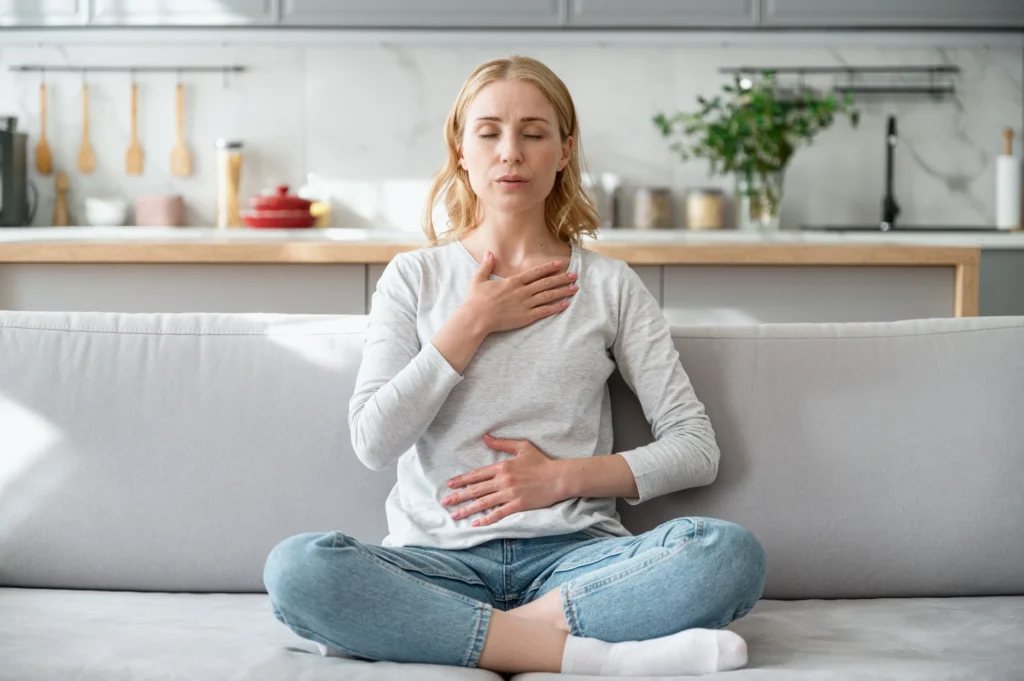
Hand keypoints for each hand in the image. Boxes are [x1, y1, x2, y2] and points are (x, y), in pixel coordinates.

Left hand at [440, 434, 567, 526]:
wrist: (559, 478)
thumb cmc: (541, 462)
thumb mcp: (522, 447)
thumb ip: (502, 443)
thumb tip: (485, 437)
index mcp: (502, 466)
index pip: (477, 474)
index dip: (462, 480)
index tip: (449, 484)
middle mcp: (503, 481)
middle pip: (476, 489)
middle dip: (459, 496)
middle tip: (445, 502)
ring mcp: (510, 494)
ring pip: (484, 503)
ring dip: (468, 509)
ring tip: (455, 515)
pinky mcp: (518, 505)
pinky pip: (498, 514)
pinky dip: (486, 520)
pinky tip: (476, 524)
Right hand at [464, 252, 578, 335]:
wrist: (476, 318)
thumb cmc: (475, 300)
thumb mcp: (478, 279)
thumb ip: (486, 265)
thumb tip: (489, 252)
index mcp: (513, 282)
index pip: (535, 272)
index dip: (549, 268)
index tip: (560, 264)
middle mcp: (522, 291)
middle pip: (546, 283)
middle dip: (562, 278)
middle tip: (575, 275)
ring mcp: (525, 304)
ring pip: (549, 295)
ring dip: (563, 291)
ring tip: (575, 288)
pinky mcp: (526, 317)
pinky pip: (545, 311)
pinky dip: (557, 307)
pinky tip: (566, 304)